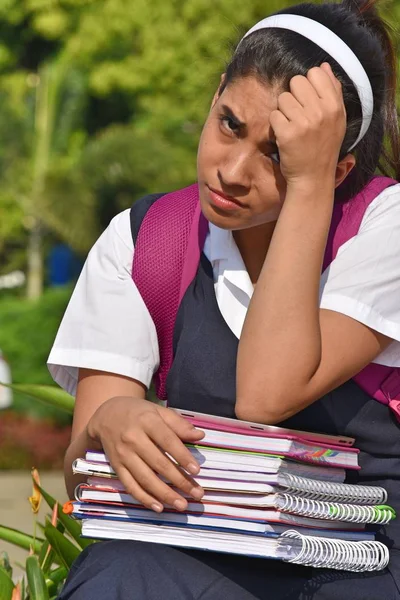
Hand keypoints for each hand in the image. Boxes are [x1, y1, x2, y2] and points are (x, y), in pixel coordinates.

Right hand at [87, 396, 204, 511]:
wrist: (106, 415)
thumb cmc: (139, 413)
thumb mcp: (158, 411)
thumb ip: (178, 424)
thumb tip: (200, 436)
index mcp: (147, 421)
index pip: (167, 441)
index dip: (182, 456)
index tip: (196, 470)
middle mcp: (133, 439)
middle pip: (158, 463)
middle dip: (179, 480)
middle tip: (197, 493)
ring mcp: (123, 455)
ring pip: (145, 478)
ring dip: (164, 494)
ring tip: (182, 505)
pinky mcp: (116, 467)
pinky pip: (130, 486)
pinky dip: (144, 499)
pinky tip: (159, 508)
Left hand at [269, 63, 346, 188]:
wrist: (313, 178)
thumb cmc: (324, 147)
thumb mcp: (337, 119)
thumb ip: (332, 91)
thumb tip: (323, 66)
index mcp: (334, 106)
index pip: (315, 73)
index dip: (307, 85)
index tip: (308, 102)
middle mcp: (321, 112)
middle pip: (296, 82)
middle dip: (293, 96)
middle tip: (297, 115)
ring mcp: (303, 122)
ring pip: (283, 98)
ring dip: (283, 111)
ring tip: (292, 126)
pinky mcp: (287, 133)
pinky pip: (274, 115)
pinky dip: (276, 125)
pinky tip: (284, 136)